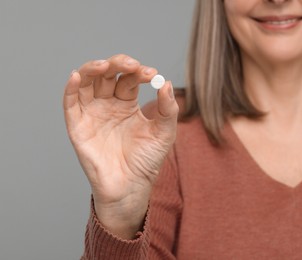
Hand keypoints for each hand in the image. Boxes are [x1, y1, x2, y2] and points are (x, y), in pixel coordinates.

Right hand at [63, 54, 178, 237]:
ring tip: (105, 65)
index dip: (139, 72)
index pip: (129, 78)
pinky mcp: (78, 126)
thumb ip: (168, 109)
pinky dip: (71, 88)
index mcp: (127, 103)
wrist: (130, 187)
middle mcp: (107, 104)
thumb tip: (167, 83)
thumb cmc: (147, 161)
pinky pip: (70, 103)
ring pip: (87, 82)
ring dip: (93, 69)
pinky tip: (77, 76)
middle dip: (118, 64)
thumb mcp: (164, 133)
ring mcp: (92, 113)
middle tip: (132, 65)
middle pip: (107, 74)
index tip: (152, 74)